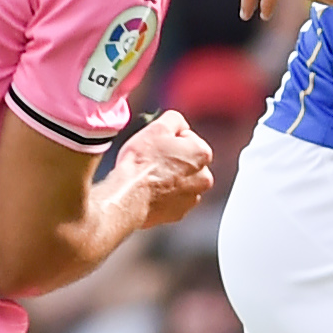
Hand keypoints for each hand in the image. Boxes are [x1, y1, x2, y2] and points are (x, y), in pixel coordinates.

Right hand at [108, 110, 213, 229]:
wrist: (128, 196)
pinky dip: (165, 195)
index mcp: (202, 154)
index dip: (170, 140)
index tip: (157, 146)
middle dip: (173, 160)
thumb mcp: (157, 127)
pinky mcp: (180, 212)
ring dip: (170, 178)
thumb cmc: (141, 164)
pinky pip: (174, 199)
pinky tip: (151, 191)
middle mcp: (204, 177)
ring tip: (150, 177)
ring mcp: (193, 197)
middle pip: (187, 161)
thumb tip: (179, 124)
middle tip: (153, 161)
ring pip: (181, 181)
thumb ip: (175, 120)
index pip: (188, 138)